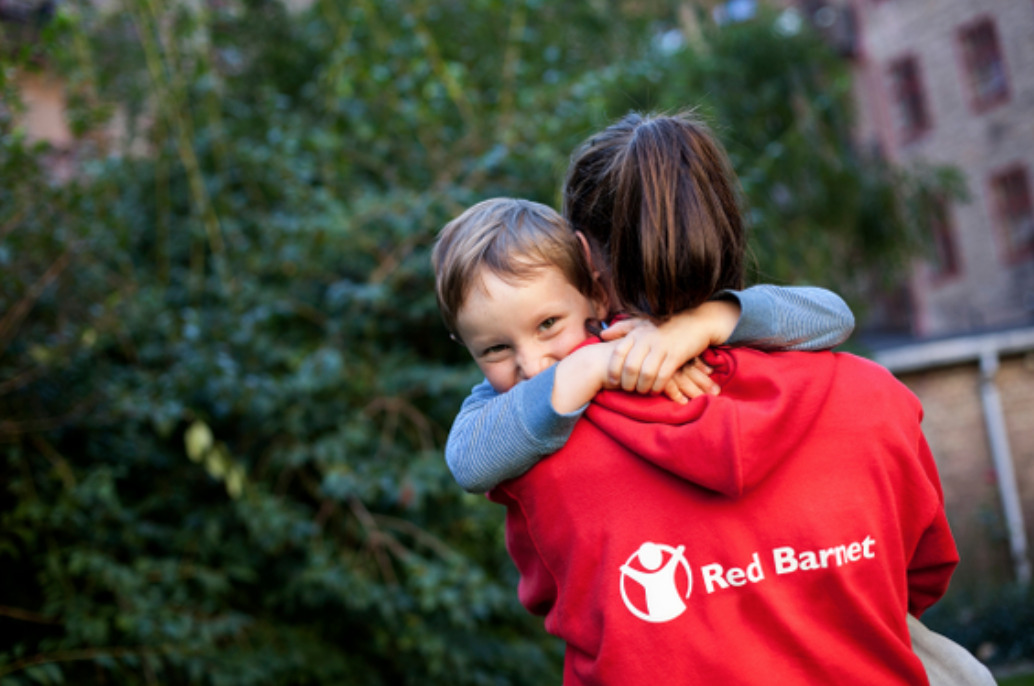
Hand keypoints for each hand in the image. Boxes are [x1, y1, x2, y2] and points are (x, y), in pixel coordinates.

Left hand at [599, 318, 718, 400]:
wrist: (696, 323)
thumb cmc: (665, 326)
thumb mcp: (643, 323)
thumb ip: (622, 328)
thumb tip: (602, 336)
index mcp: (637, 332)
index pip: (618, 353)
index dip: (613, 370)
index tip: (613, 382)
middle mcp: (647, 339)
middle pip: (630, 366)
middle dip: (627, 383)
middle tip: (629, 389)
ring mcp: (662, 347)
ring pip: (646, 373)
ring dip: (642, 387)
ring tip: (642, 391)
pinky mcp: (676, 355)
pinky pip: (663, 376)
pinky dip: (657, 387)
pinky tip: (655, 390)